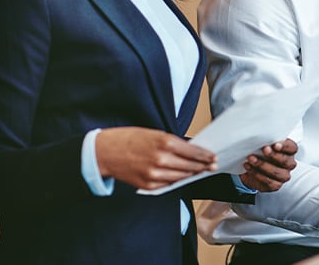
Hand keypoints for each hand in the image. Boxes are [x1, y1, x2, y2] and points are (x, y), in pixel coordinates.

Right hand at [95, 127, 215, 190]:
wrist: (105, 152)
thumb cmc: (129, 139)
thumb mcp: (154, 133)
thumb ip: (173, 142)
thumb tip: (191, 149)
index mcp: (164, 142)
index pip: (193, 152)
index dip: (206, 156)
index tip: (213, 157)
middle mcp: (161, 159)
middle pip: (190, 166)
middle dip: (203, 166)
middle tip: (212, 165)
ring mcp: (154, 174)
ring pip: (181, 177)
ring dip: (192, 174)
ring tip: (199, 171)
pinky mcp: (148, 185)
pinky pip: (168, 184)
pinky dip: (176, 180)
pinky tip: (181, 177)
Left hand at [239, 138, 297, 191]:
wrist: (253, 168)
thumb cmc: (261, 154)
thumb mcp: (264, 144)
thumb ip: (266, 141)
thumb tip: (259, 138)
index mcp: (290, 151)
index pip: (292, 148)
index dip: (285, 146)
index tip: (275, 144)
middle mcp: (289, 164)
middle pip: (285, 161)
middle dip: (273, 155)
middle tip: (263, 149)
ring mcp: (283, 176)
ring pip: (277, 172)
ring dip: (263, 165)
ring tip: (251, 159)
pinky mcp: (275, 185)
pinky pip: (268, 181)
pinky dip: (257, 174)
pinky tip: (249, 168)